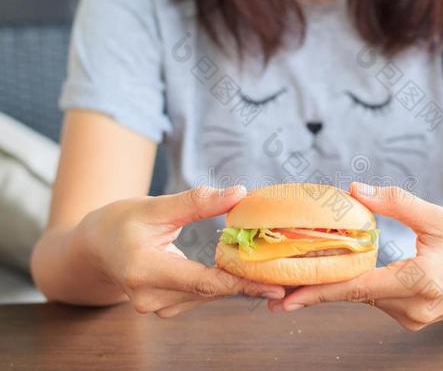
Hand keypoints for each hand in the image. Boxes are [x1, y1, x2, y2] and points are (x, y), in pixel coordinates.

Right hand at [76, 186, 284, 316]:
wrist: (96, 247)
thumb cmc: (122, 221)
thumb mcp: (156, 205)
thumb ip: (197, 202)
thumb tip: (240, 193)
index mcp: (144, 269)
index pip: (202, 281)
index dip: (241, 283)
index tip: (274, 284)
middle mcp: (149, 296)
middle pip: (210, 291)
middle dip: (249, 283)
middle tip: (287, 276)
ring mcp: (156, 307)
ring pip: (208, 295)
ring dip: (238, 283)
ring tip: (274, 272)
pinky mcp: (164, 307)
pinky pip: (201, 296)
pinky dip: (223, 284)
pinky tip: (245, 273)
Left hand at [268, 183, 442, 329]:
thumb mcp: (440, 217)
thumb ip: (396, 203)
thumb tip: (355, 190)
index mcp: (420, 281)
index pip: (357, 288)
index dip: (318, 292)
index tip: (285, 298)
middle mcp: (413, 307)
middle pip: (354, 295)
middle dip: (316, 288)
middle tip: (275, 286)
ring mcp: (414, 317)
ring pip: (364, 298)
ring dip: (336, 286)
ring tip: (300, 274)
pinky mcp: (414, 316)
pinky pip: (377, 299)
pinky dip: (357, 287)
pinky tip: (341, 273)